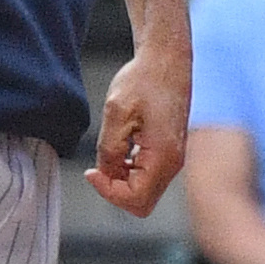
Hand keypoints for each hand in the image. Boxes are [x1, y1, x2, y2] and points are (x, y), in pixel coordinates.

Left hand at [86, 42, 188, 217]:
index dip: (107, 191)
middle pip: (141, 204)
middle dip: (115, 190)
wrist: (166, 59)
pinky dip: (131, 171)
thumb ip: (108, 149)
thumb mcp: (116, 112)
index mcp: (163, 157)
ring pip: (144, 192)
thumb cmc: (145, 79)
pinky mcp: (169, 151)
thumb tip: (104, 174)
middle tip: (99, 166)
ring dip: (122, 180)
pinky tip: (121, 147)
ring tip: (111, 151)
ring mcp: (173, 158)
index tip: (91, 171)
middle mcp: (173, 163)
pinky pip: (148, 177)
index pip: (134, 199)